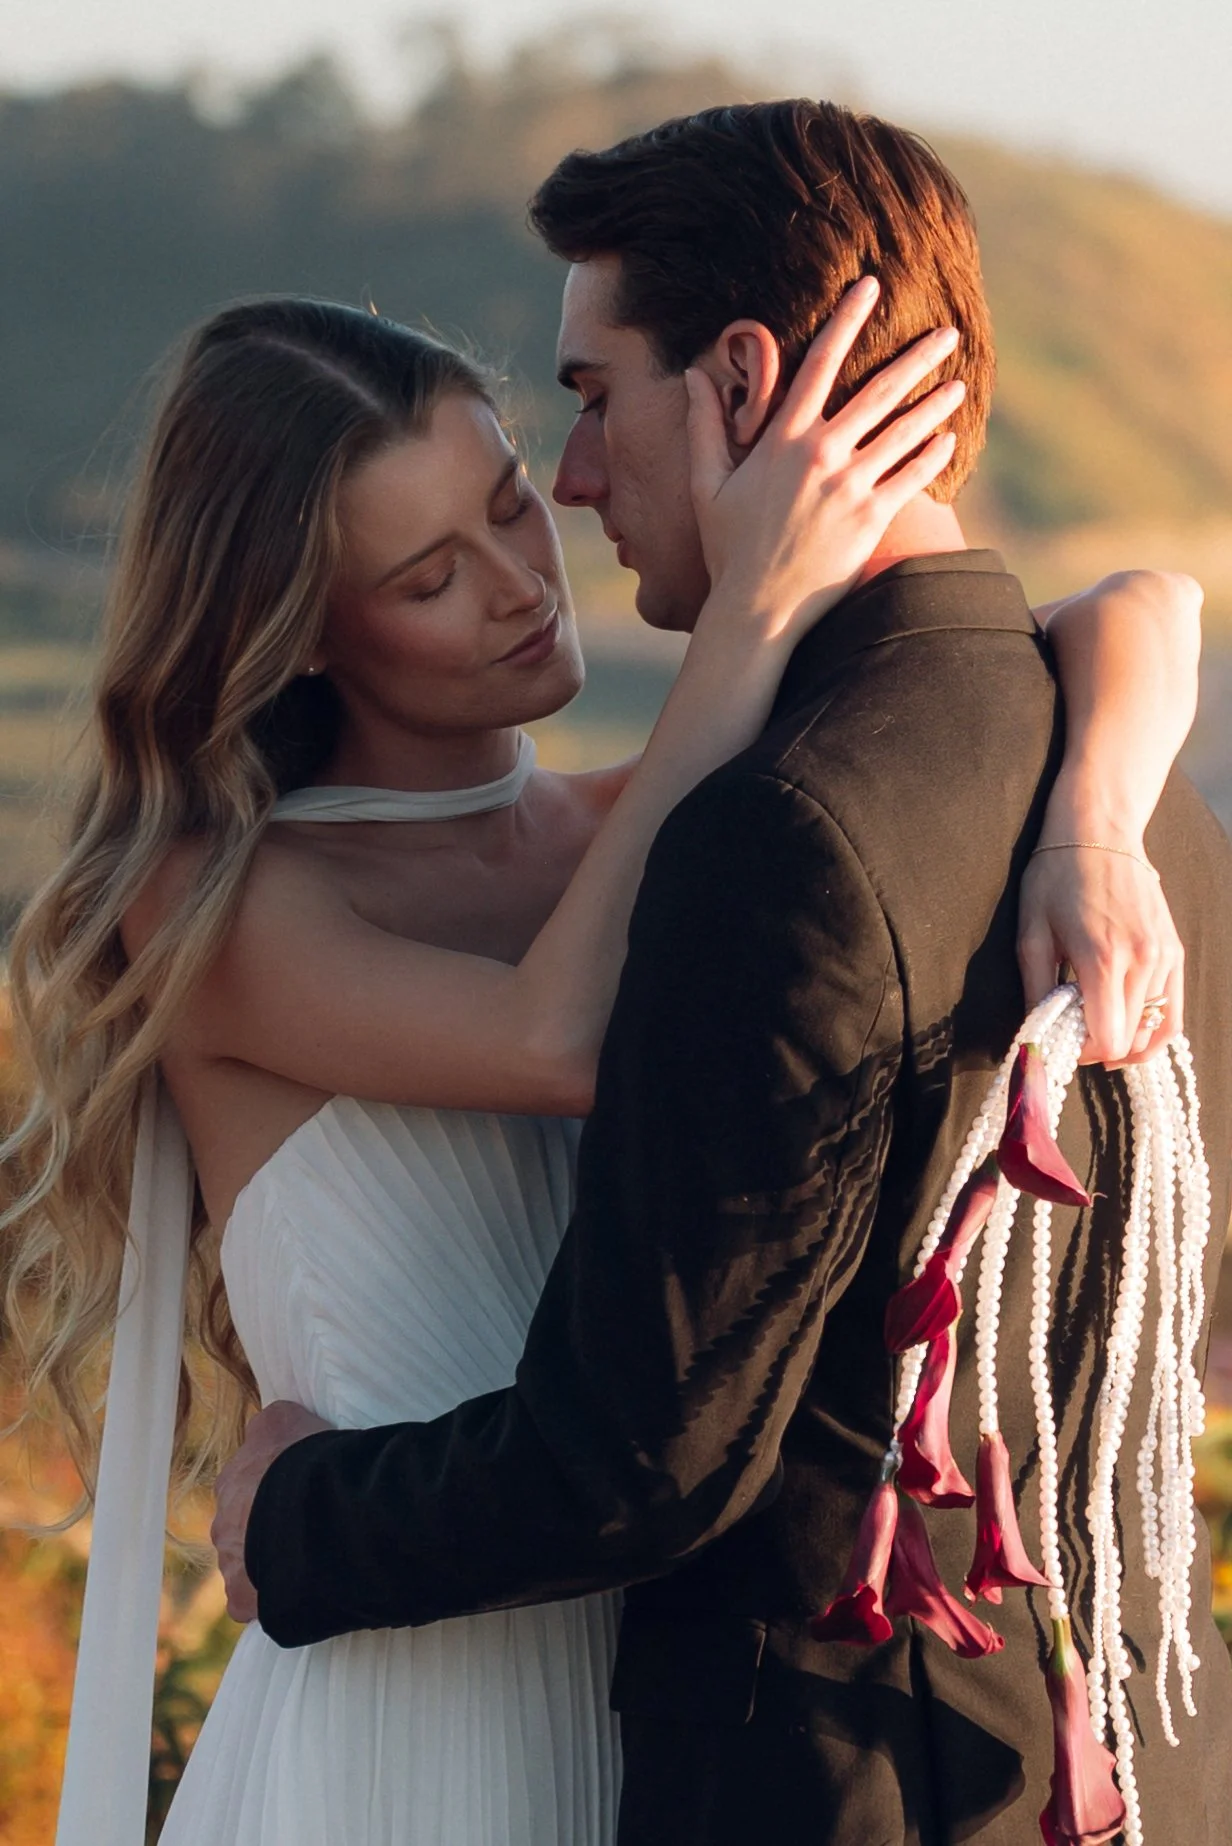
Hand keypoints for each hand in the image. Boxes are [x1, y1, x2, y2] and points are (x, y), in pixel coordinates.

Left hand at [211, 1399, 332, 1621]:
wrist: (312, 1510)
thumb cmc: (304, 1458)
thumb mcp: (287, 1419)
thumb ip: (271, 1425)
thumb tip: (263, 1427)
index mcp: (231, 1479)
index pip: (248, 1487)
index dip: (274, 1491)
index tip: (299, 1494)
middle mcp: (221, 1521)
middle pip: (242, 1528)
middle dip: (265, 1530)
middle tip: (304, 1529)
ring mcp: (228, 1563)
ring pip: (246, 1567)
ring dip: (269, 1564)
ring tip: (308, 1559)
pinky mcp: (240, 1600)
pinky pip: (252, 1604)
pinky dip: (271, 1600)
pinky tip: (300, 1589)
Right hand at [687, 276, 963, 647]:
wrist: (757, 608)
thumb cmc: (728, 548)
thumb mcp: (706, 484)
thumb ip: (703, 426)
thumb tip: (694, 376)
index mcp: (782, 438)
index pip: (819, 363)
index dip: (846, 320)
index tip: (869, 287)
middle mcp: (821, 454)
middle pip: (878, 390)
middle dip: (916, 357)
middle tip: (948, 331)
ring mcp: (849, 486)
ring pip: (903, 432)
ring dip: (934, 404)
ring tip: (958, 383)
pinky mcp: (870, 519)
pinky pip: (910, 478)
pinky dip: (931, 456)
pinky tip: (948, 439)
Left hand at [1017, 845, 1183, 1065]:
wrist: (1099, 831)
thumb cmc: (1055, 877)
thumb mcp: (1031, 934)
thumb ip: (1035, 990)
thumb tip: (1035, 1034)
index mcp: (1103, 959)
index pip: (1107, 1038)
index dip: (1084, 1052)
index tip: (1064, 1042)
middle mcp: (1142, 961)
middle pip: (1130, 1038)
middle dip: (1099, 1046)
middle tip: (1075, 1035)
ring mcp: (1164, 956)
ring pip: (1153, 1027)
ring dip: (1125, 1038)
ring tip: (1099, 1028)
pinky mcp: (1174, 950)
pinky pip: (1172, 1008)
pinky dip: (1153, 1028)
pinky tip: (1130, 1030)